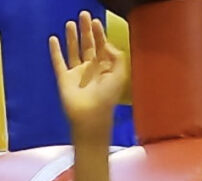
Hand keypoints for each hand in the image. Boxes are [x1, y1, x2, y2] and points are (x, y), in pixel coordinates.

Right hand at [48, 12, 126, 143]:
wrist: (91, 115)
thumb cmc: (107, 98)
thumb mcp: (119, 76)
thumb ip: (116, 58)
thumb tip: (108, 45)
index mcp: (106, 70)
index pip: (103, 48)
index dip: (100, 35)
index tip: (96, 22)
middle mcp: (92, 69)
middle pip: (88, 46)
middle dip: (86, 31)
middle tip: (84, 15)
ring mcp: (77, 73)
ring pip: (74, 51)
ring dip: (72, 37)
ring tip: (71, 23)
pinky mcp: (64, 78)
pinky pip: (58, 61)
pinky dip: (55, 50)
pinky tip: (54, 39)